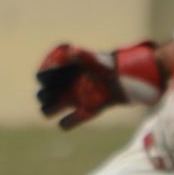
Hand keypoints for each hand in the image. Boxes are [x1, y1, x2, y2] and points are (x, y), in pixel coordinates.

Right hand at [35, 41, 162, 129]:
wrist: (131, 78)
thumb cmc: (112, 66)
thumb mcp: (97, 60)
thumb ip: (84, 56)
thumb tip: (71, 51)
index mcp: (66, 71)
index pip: (42, 76)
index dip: (43, 77)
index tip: (48, 76)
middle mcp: (68, 85)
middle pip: (43, 94)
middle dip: (44, 95)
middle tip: (54, 92)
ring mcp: (76, 98)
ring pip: (50, 108)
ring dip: (50, 109)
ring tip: (54, 108)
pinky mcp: (87, 110)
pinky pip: (70, 122)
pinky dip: (67, 123)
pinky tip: (65, 122)